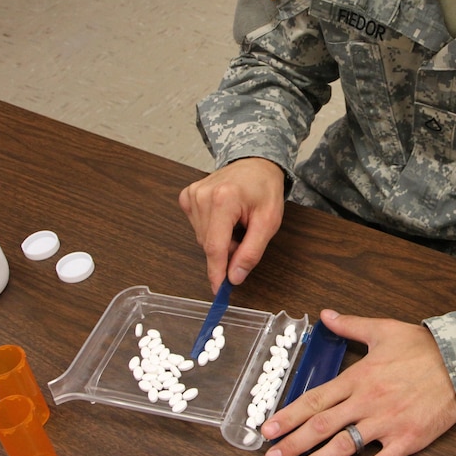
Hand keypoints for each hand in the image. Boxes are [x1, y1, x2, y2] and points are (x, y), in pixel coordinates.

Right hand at [178, 157, 284, 290]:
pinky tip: (224, 217)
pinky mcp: (186, 196)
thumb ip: (251, 252)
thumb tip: (234, 277)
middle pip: (209, 244)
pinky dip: (211, 229)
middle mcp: (203, 196)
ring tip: (237, 223)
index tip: (218, 292)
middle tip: (245, 236)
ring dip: (220, 240)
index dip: (216, 272)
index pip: (215, 247)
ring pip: (202, 238)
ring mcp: (192, 195)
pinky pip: (196, 227)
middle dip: (227, 250)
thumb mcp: (268, 222)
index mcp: (224, 199)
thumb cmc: (264, 189)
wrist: (255, 164)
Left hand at [261, 309, 455, 455]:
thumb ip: (350, 326)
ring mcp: (386, 422)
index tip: (267, 429)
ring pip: (345, 446)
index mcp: (359, 377)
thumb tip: (325, 315)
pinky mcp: (406, 439)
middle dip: (293, 443)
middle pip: (322, 425)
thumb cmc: (422, 347)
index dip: (289, 416)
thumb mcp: (383, 329)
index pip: (315, 399)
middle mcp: (367, 401)